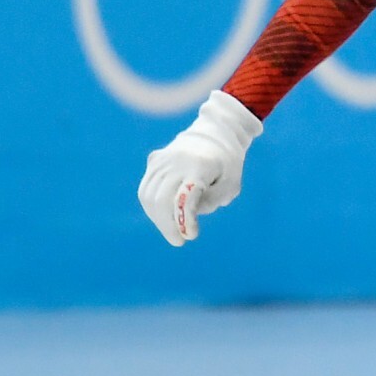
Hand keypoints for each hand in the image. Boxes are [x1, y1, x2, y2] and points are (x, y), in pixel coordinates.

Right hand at [138, 90, 262, 244]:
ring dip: (158, 219)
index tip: (192, 236)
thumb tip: (184, 216)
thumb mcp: (230, 186)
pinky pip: (146, 189)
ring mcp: (161, 160)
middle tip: (179, 241)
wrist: (215, 134)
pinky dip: (152, 208)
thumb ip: (210, 202)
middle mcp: (176, 161)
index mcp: (199, 166)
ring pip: (148, 196)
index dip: (185, 220)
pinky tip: (164, 218)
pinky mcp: (153, 161)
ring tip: (173, 231)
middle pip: (161, 200)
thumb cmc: (227, 165)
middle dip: (168, 225)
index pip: (184, 198)